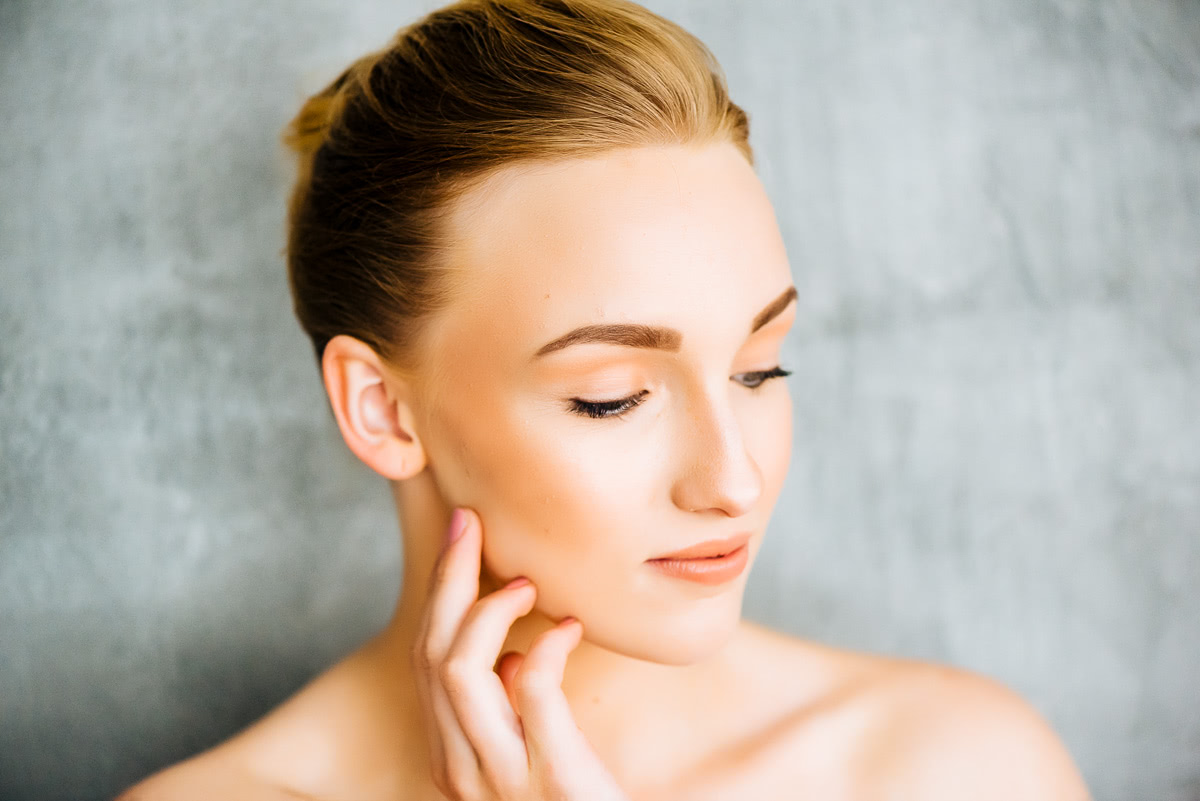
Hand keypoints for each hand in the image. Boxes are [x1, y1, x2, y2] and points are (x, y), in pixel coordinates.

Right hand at [409, 506, 632, 800]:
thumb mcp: (535, 752)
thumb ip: (514, 708)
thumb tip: (513, 655)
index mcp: (454, 758)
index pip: (426, 660)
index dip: (439, 592)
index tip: (460, 535)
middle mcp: (464, 770)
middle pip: (432, 656)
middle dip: (448, 580)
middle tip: (471, 525)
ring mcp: (503, 780)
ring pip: (459, 671)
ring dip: (485, 611)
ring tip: (523, 583)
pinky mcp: (552, 781)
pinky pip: (530, 694)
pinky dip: (543, 647)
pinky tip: (570, 629)